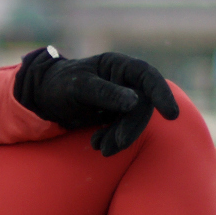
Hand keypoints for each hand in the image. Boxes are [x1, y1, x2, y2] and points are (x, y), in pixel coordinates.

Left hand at [14, 47, 178, 156]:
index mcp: (118, 65)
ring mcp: (123, 97)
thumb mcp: (78, 87)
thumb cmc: (59, 84)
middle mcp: (125, 80)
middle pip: (142, 104)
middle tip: (115, 145)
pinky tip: (98, 146)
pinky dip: (114, 139)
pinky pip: (123, 128)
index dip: (162, 94)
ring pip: (133, 119)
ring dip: (122, 137)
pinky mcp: (116, 113)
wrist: (44, 97)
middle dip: (131, 127)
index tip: (171, 115)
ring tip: (101, 149)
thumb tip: (135, 102)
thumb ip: (104, 92)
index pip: (148, 76)